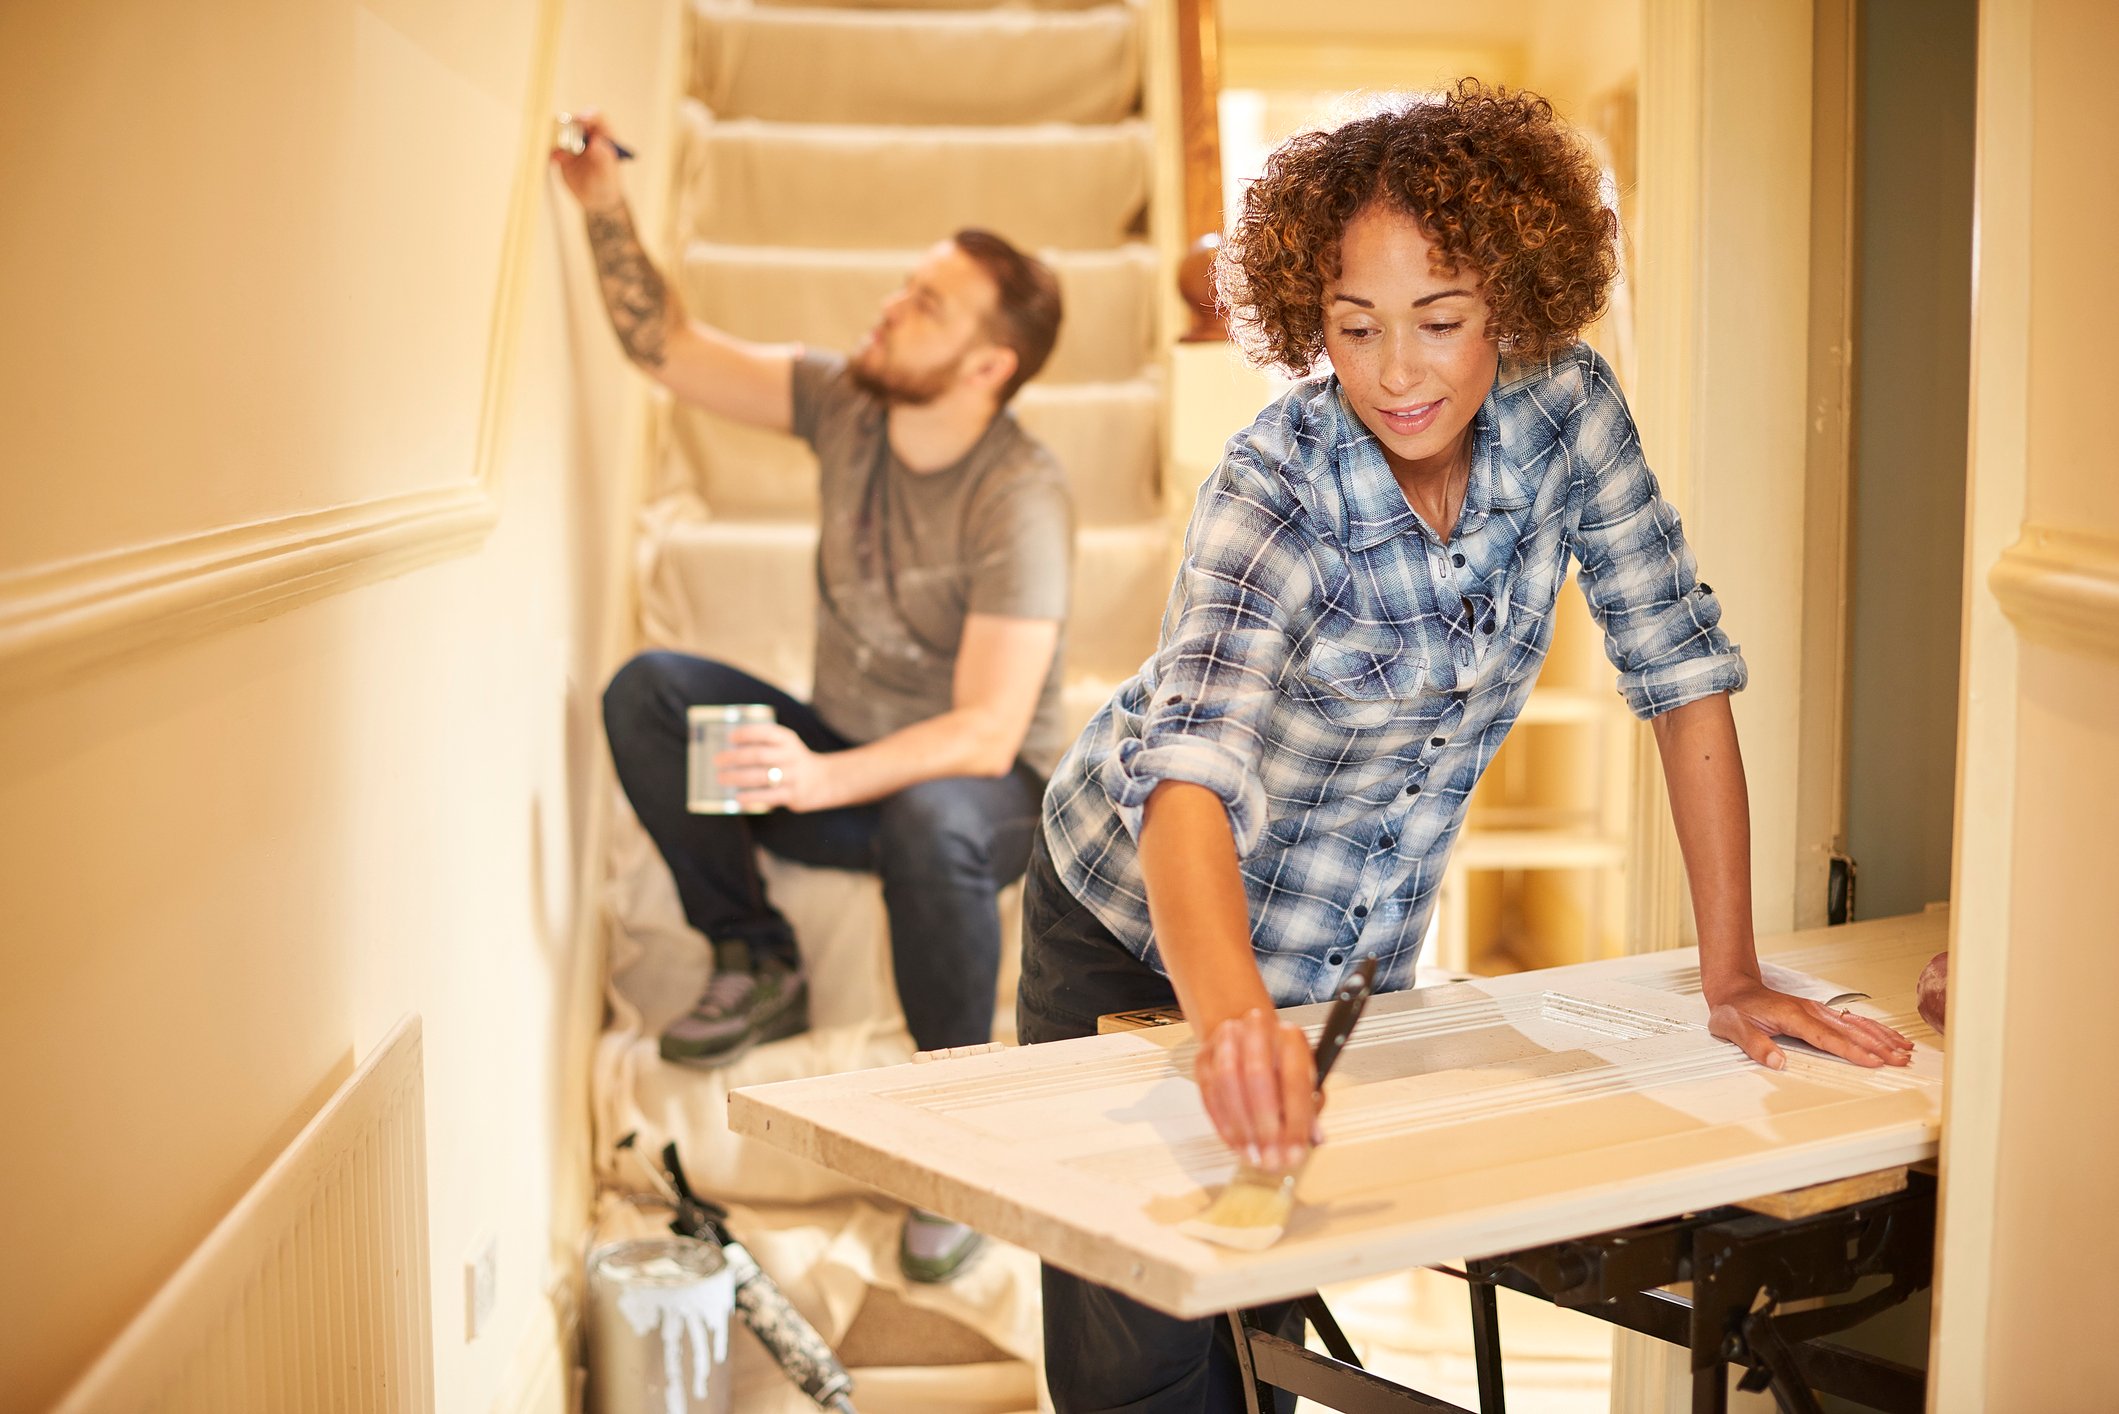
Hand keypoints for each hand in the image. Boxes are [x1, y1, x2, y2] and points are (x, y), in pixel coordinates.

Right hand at [549, 108, 626, 212]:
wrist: (595, 200)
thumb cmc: (607, 184)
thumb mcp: (608, 174)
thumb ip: (604, 158)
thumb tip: (596, 142)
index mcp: (603, 135)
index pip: (596, 118)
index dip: (588, 116)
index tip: (581, 120)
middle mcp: (587, 135)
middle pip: (574, 121)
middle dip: (566, 127)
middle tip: (563, 139)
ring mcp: (572, 143)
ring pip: (560, 132)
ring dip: (555, 138)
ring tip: (557, 152)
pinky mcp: (561, 153)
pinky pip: (551, 148)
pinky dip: (549, 150)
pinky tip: (552, 160)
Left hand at [717, 723, 835, 813]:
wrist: (825, 780)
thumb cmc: (792, 761)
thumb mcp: (784, 746)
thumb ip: (762, 744)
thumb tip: (728, 750)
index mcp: (788, 740)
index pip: (766, 732)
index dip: (747, 734)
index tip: (730, 738)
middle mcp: (792, 756)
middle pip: (759, 755)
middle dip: (735, 757)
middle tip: (718, 760)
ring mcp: (794, 776)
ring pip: (762, 776)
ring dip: (738, 778)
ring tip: (721, 778)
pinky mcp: (794, 795)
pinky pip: (769, 796)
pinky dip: (752, 797)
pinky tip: (738, 798)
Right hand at [1193, 1008, 1319, 1173]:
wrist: (1246, 1036)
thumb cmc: (1279, 1062)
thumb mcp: (1304, 1078)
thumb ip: (1309, 1106)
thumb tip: (1314, 1138)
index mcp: (1289, 1036)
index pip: (1294, 1078)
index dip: (1296, 1120)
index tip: (1295, 1152)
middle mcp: (1257, 1031)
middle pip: (1257, 1076)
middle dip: (1264, 1126)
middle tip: (1271, 1158)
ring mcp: (1226, 1041)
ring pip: (1228, 1082)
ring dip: (1241, 1127)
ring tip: (1252, 1155)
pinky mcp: (1204, 1057)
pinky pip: (1209, 1093)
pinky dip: (1223, 1123)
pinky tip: (1236, 1144)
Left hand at [1704, 975, 1913, 1069]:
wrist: (1733, 988)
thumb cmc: (1733, 1010)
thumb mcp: (1732, 1028)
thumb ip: (1754, 1044)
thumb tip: (1778, 1062)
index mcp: (1792, 1016)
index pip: (1828, 1038)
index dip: (1852, 1051)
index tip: (1874, 1061)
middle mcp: (1809, 1010)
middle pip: (1849, 1031)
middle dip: (1878, 1046)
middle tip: (1901, 1060)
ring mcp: (1816, 1010)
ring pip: (1855, 1024)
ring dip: (1881, 1036)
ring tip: (1904, 1049)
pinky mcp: (1818, 1012)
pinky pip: (1850, 1020)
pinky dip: (1871, 1028)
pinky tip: (1887, 1036)